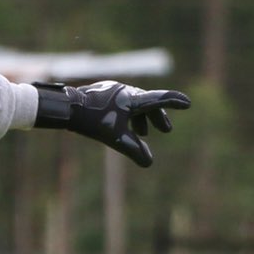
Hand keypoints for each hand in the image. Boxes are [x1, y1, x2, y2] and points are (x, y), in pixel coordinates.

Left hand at [32, 81, 190, 167]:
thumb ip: (133, 150)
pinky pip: (122, 102)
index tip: (188, 103)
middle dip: (157, 117)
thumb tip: (149, 163)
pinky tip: (122, 125)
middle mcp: (125, 91)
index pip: (159, 99)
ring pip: (134, 103)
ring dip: (142, 118)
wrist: (66, 107)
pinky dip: (128, 114)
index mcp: (132, 98)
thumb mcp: (115, 139)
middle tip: (165, 130)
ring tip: (143, 133)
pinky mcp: (102, 92)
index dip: (174, 102)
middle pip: (148, 103)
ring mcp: (113, 90)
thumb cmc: (92, 121)